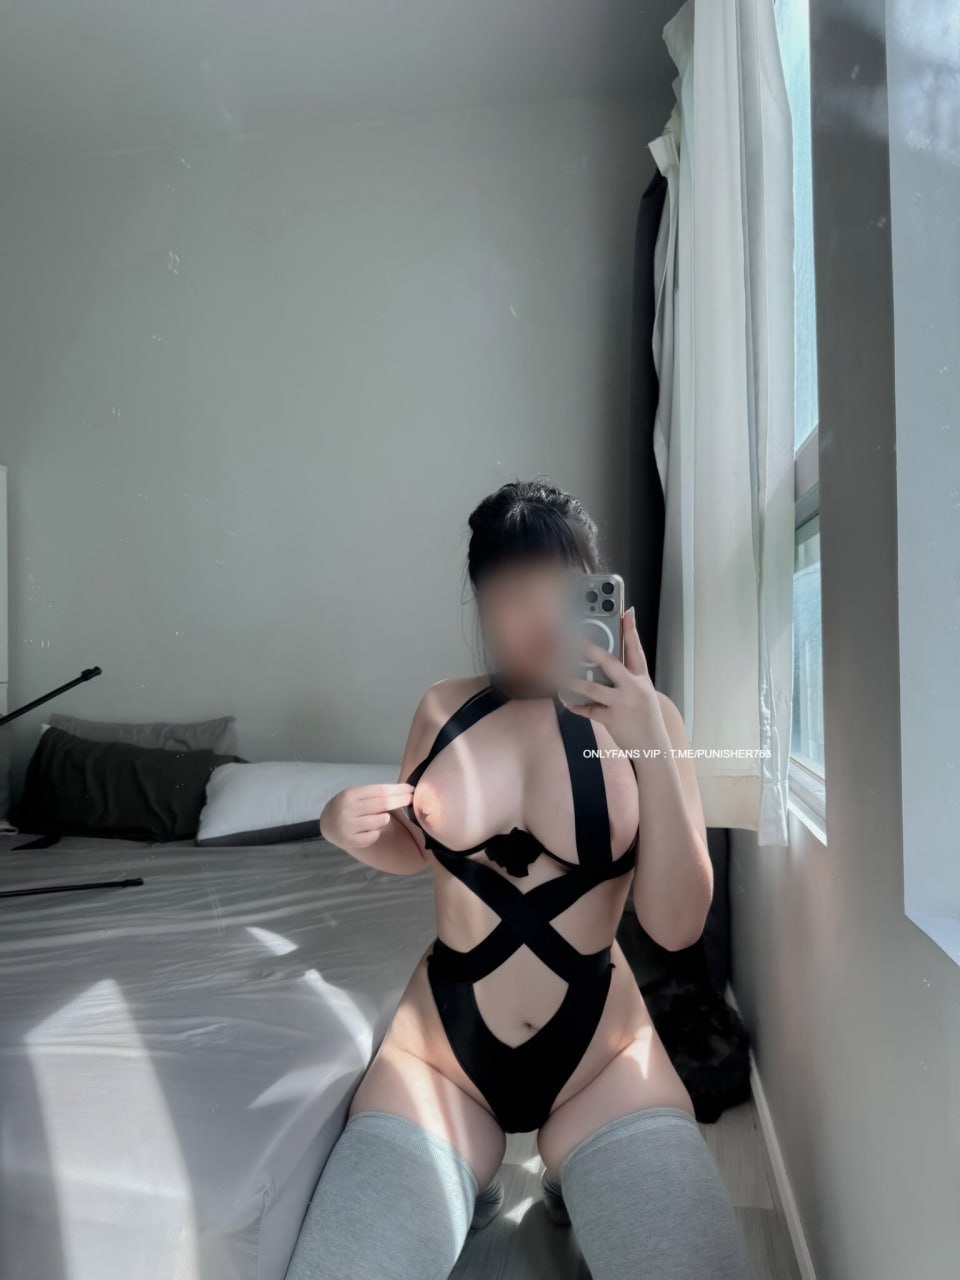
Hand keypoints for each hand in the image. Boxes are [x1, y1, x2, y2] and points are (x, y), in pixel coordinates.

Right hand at [319, 783, 413, 849]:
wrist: (328, 823)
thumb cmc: (348, 805)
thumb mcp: (356, 794)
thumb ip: (375, 794)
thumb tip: (403, 791)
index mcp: (350, 795)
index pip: (380, 791)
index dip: (398, 790)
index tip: (411, 789)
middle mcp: (348, 809)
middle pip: (383, 804)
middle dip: (400, 800)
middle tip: (411, 799)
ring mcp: (349, 826)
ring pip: (380, 821)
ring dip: (386, 817)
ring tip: (381, 816)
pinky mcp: (351, 841)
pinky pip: (374, 836)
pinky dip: (376, 831)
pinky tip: (370, 829)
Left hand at [562, 607, 660, 749]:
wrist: (654, 749)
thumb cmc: (645, 720)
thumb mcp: (643, 695)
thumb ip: (628, 679)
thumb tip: (603, 665)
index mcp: (642, 679)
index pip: (637, 650)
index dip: (632, 630)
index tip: (627, 612)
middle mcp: (633, 688)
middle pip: (609, 662)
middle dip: (589, 650)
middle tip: (574, 640)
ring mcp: (622, 703)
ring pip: (591, 687)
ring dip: (571, 681)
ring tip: (558, 675)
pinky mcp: (612, 719)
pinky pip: (587, 710)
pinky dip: (575, 705)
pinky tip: (565, 700)